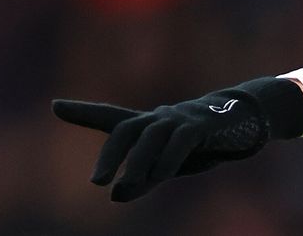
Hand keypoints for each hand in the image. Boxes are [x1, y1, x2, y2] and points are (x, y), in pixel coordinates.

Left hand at [53, 77, 302, 201]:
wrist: (247, 121)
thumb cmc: (203, 144)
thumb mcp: (171, 166)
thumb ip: (143, 179)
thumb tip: (115, 195)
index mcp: (148, 125)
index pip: (111, 117)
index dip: (83, 112)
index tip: (55, 106)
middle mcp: (160, 117)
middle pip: (126, 128)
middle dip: (111, 154)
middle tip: (97, 181)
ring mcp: (180, 118)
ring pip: (151, 136)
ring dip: (136, 163)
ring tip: (121, 187)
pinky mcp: (202, 124)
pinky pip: (181, 139)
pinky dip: (168, 158)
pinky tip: (159, 176)